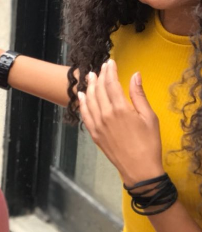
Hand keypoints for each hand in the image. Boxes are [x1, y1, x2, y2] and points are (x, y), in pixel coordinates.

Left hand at [77, 60, 164, 185]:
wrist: (139, 169)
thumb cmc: (149, 143)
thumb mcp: (149, 117)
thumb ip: (139, 95)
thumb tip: (135, 75)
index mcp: (121, 108)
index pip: (111, 83)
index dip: (110, 71)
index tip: (110, 62)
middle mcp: (105, 114)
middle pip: (98, 89)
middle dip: (99, 76)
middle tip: (100, 67)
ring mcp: (97, 124)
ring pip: (89, 100)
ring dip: (89, 87)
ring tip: (90, 77)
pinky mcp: (93, 133)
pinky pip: (84, 114)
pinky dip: (82, 103)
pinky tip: (81, 96)